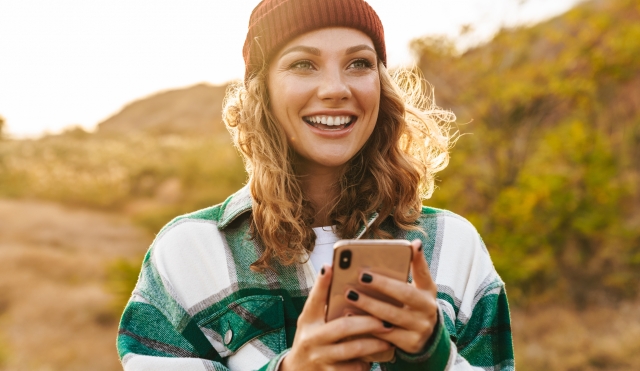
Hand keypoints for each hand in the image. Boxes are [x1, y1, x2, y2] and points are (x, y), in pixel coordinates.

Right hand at [281, 265, 392, 370]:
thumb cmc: (310, 339)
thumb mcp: (310, 321)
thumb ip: (322, 302)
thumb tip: (332, 270)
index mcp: (308, 321)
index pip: (314, 299)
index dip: (321, 283)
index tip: (330, 266)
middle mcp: (312, 339)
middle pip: (343, 327)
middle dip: (368, 322)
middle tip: (386, 319)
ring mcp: (320, 358)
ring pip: (354, 349)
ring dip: (374, 343)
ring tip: (388, 338)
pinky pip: (354, 368)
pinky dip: (366, 363)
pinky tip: (374, 358)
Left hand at [343, 239, 438, 353]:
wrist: (424, 338)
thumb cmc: (413, 305)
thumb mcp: (418, 288)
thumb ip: (413, 268)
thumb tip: (414, 243)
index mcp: (428, 291)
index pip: (424, 273)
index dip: (419, 260)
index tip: (413, 245)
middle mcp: (428, 310)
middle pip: (404, 295)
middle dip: (382, 285)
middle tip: (361, 276)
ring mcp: (420, 328)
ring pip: (391, 316)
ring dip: (369, 305)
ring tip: (350, 295)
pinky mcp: (409, 344)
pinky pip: (384, 334)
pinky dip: (366, 324)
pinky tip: (350, 315)